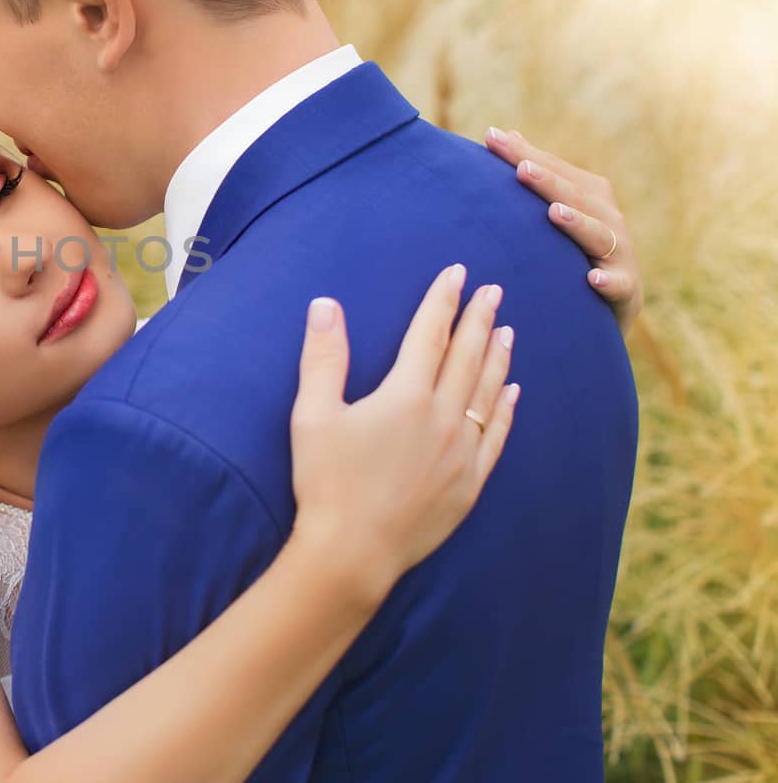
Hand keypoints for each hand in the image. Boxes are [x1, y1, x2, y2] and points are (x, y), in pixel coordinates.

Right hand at [289, 265, 517, 606]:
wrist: (352, 553)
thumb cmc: (325, 483)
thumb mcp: (312, 416)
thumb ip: (323, 358)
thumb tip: (325, 304)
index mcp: (404, 397)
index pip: (428, 335)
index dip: (442, 301)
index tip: (456, 272)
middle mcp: (442, 418)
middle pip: (466, 357)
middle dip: (479, 319)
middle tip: (493, 290)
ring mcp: (462, 453)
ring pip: (488, 392)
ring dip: (497, 357)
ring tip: (506, 329)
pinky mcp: (469, 484)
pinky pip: (498, 437)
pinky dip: (508, 409)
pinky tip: (514, 391)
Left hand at [485, 127, 642, 333]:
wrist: (610, 307)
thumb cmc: (572, 252)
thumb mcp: (554, 214)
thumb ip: (534, 177)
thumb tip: (504, 134)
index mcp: (589, 197)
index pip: (554, 170)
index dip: (524, 154)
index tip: (490, 137)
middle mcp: (607, 219)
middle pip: (576, 196)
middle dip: (549, 181)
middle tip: (522, 168)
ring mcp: (619, 254)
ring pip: (599, 235)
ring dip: (579, 223)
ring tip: (555, 212)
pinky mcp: (626, 289)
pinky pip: (618, 285)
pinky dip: (608, 280)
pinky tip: (593, 279)